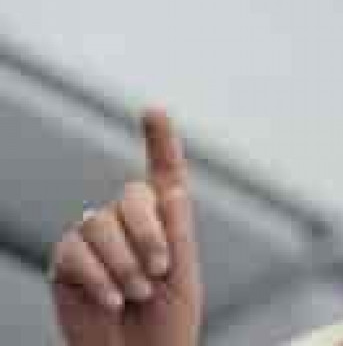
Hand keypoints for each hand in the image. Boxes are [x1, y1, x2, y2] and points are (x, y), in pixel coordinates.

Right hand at [50, 108, 201, 345]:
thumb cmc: (167, 323)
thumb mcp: (184, 278)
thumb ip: (179, 235)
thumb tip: (172, 190)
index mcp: (165, 222)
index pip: (164, 174)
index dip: (160, 141)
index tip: (154, 111)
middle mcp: (129, 223)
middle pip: (132, 195)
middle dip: (150, 233)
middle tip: (159, 271)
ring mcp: (96, 240)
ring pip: (100, 222)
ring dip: (124, 262)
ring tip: (137, 293)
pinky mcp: (68, 262)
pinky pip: (75, 251)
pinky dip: (98, 277)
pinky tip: (112, 300)